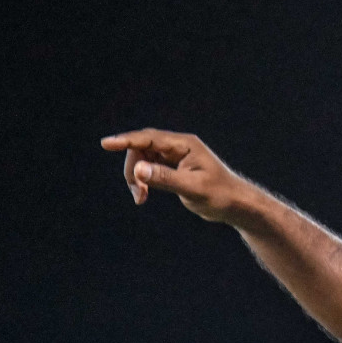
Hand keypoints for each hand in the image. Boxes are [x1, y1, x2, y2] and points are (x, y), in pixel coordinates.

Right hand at [100, 129, 257, 223]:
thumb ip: (165, 178)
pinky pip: (149, 167)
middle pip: (142, 148)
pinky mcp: (173, 167)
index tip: (106, 143)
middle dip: (133, 168)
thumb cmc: (220, 195)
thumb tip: (139, 169)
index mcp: (185, 145)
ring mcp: (175, 156)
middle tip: (137, 194)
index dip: (126, 140)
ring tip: (140, 198)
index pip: (150, 138)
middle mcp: (179, 147)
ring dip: (136, 176)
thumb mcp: (192, 189)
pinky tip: (143, 196)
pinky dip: (142, 180)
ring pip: (143, 158)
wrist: (235, 204)